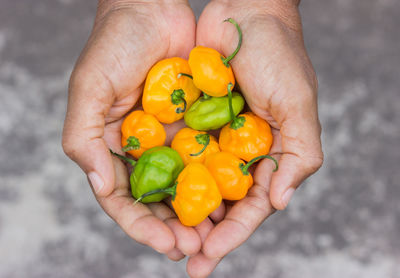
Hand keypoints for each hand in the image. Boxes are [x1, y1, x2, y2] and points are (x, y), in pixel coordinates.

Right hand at [62, 0, 202, 260]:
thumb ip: (84, 138)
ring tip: (215, 235)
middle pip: (157, 201)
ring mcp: (171, 138)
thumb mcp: (89, 89)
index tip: (166, 243)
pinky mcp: (196, 124)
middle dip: (174, 228)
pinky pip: (208, 158)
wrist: (152, 9)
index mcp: (113, 148)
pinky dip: (216, 181)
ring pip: (185, 187)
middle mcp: (142, 149)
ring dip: (198, 214)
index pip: (124, 200)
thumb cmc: (115, 45)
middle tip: (195, 248)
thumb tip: (102, 187)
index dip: (142, 226)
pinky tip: (230, 200)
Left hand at [186, 0, 322, 275]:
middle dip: (202, 234)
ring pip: (195, 186)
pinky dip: (166, 177)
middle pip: (220, 205)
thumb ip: (299, 155)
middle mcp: (240, 153)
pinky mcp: (191, 121)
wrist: (244, 13)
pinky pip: (176, 154)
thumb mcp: (298, 104)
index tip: (208, 257)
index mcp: (269, 156)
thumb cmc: (278, 55)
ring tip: (163, 240)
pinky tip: (150, 197)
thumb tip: (280, 202)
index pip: (252, 208)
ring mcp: (213, 139)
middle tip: (182, 260)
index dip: (231, 236)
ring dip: (181, 214)